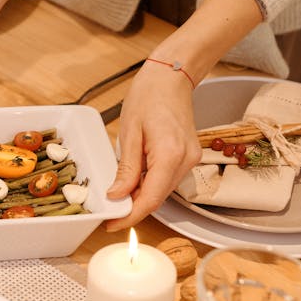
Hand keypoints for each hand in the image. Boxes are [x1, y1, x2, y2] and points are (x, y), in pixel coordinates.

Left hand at [105, 63, 201, 229]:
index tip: (112, 224)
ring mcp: (191, 159)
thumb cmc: (149, 95)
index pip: (151, 199)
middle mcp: (186, 160)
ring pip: (163, 190)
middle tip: (109, 211)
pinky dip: (151, 183)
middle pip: (158, 198)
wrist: (171, 76)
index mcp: (169, 154)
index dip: (131, 216)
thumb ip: (126, 168)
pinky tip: (135, 178)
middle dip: (133, 207)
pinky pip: (168, 179)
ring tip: (119, 192)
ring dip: (142, 195)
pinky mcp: (190, 156)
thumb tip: (117, 196)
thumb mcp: (129, 132)